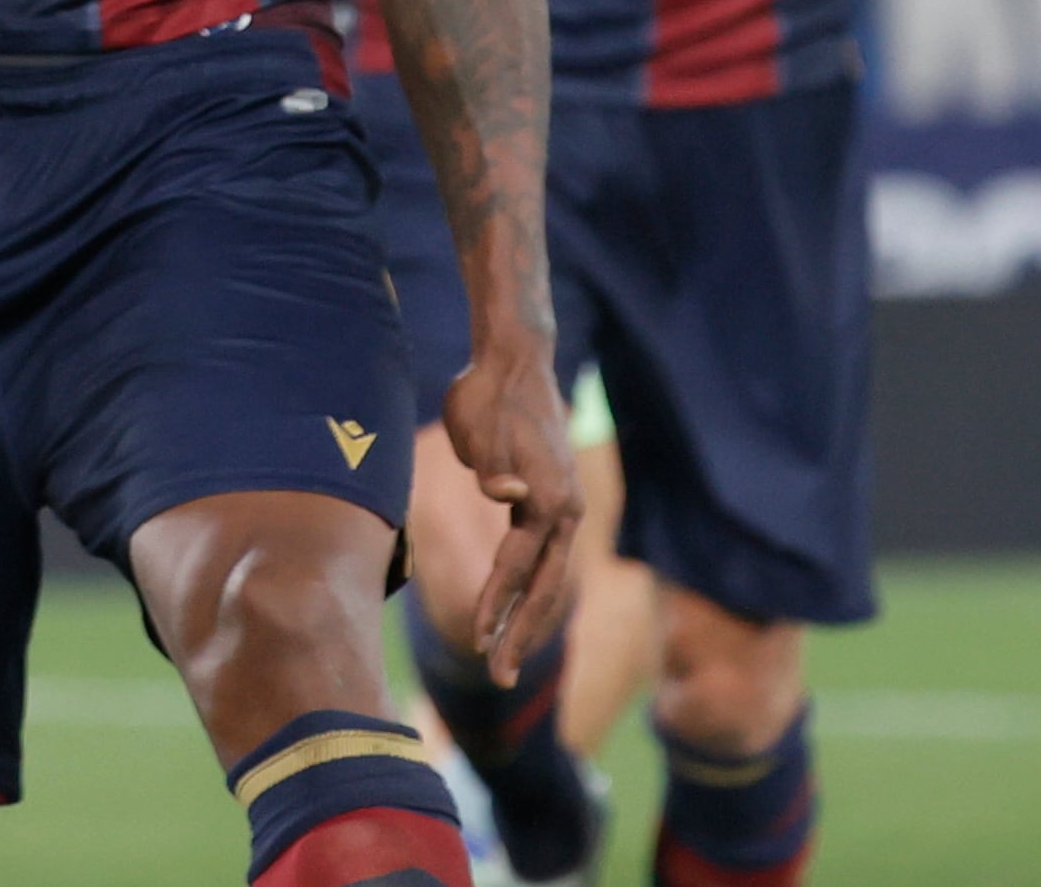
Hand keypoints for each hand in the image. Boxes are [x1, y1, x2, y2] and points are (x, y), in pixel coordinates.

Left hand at [441, 340, 584, 685]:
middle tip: (496, 677)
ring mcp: (563, 509)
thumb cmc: (488, 396)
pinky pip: (543, 561)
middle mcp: (564, 510)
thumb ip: (492, 465)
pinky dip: (528, 592)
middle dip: (520, 635)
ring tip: (503, 660)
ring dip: (526, 621)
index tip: (475, 640)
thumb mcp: (478, 427)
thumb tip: (505, 494)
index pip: (518, 567)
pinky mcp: (553, 504)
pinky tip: (513, 615)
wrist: (513, 364)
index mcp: (549, 499)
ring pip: (547, 580)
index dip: (495, 604)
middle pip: (544, 588)